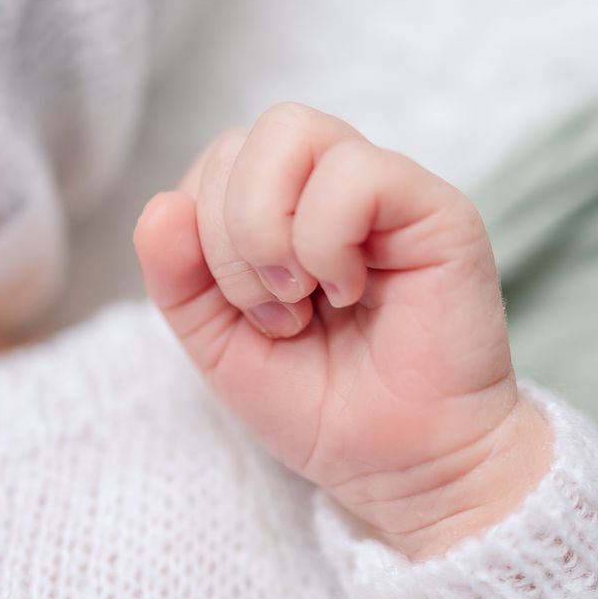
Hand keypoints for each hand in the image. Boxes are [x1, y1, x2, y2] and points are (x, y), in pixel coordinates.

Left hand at [134, 103, 551, 559]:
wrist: (403, 466)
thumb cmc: (322, 404)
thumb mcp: (219, 346)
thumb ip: (178, 279)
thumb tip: (161, 207)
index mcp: (281, 208)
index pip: (213, 163)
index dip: (202, 235)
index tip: (247, 313)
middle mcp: (330, 185)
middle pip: (241, 140)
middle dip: (229, 239)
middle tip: (276, 312)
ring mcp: (385, 189)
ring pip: (290, 132)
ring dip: (270, 233)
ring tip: (307, 299)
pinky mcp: (436, 208)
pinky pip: (355, 173)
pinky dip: (327, 239)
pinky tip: (350, 291)